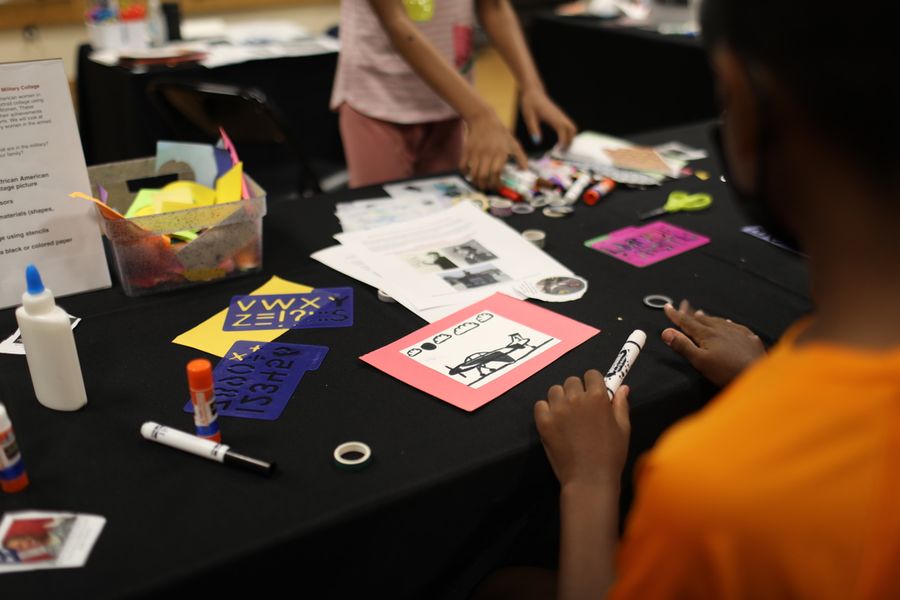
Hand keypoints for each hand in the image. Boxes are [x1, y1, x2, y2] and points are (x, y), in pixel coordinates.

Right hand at [461, 109, 527, 188]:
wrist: (483, 120)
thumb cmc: (500, 134)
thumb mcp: (514, 144)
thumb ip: (521, 158)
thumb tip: (525, 170)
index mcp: (500, 152)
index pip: (496, 173)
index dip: (496, 183)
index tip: (498, 187)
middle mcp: (487, 153)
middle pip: (483, 176)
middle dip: (485, 185)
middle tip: (487, 188)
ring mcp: (476, 152)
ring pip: (473, 173)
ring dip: (475, 181)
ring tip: (479, 183)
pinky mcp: (466, 150)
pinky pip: (463, 166)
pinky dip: (465, 173)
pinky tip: (470, 174)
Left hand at [520, 87, 576, 148]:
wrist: (533, 91)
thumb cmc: (530, 103)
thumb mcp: (528, 116)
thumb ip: (533, 129)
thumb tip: (537, 141)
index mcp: (552, 116)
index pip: (563, 130)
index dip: (563, 141)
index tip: (560, 150)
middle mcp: (559, 116)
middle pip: (572, 130)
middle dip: (570, 141)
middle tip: (562, 152)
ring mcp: (561, 115)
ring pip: (572, 128)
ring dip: (570, 138)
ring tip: (562, 148)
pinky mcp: (559, 115)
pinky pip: (568, 126)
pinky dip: (567, 134)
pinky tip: (560, 141)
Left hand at [534, 370, 629, 489]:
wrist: (589, 479)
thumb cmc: (611, 455)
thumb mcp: (623, 429)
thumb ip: (621, 405)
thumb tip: (623, 387)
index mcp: (598, 397)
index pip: (591, 374)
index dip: (593, 383)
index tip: (592, 393)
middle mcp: (576, 398)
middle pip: (571, 381)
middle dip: (576, 391)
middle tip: (580, 409)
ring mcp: (558, 409)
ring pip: (555, 391)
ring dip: (560, 399)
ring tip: (567, 416)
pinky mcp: (544, 422)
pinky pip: (540, 405)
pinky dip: (546, 410)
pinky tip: (555, 423)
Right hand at [661, 300, 765, 386]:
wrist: (757, 375)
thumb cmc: (726, 372)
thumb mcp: (700, 361)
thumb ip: (683, 346)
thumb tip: (666, 332)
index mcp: (707, 334)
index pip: (687, 322)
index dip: (676, 315)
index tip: (667, 306)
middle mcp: (722, 329)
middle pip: (703, 319)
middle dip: (691, 313)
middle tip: (683, 305)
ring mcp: (737, 332)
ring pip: (719, 321)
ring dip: (708, 317)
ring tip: (701, 313)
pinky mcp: (750, 338)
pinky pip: (735, 326)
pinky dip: (727, 323)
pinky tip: (728, 323)